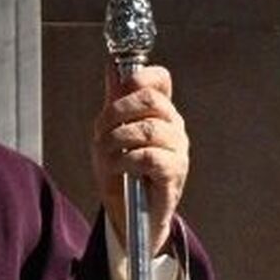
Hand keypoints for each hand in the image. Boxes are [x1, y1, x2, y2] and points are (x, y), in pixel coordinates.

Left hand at [92, 63, 189, 253]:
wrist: (129, 214)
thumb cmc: (121, 172)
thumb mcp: (110, 131)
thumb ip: (115, 100)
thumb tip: (113, 64)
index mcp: (160, 112)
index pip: (160, 78)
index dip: (138, 77)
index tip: (118, 90)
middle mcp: (174, 126)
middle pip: (151, 99)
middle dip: (117, 111)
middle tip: (101, 131)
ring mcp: (178, 149)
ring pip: (148, 129)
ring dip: (116, 140)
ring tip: (105, 154)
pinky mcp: (175, 173)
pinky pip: (150, 156)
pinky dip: (126, 160)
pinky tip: (118, 168)